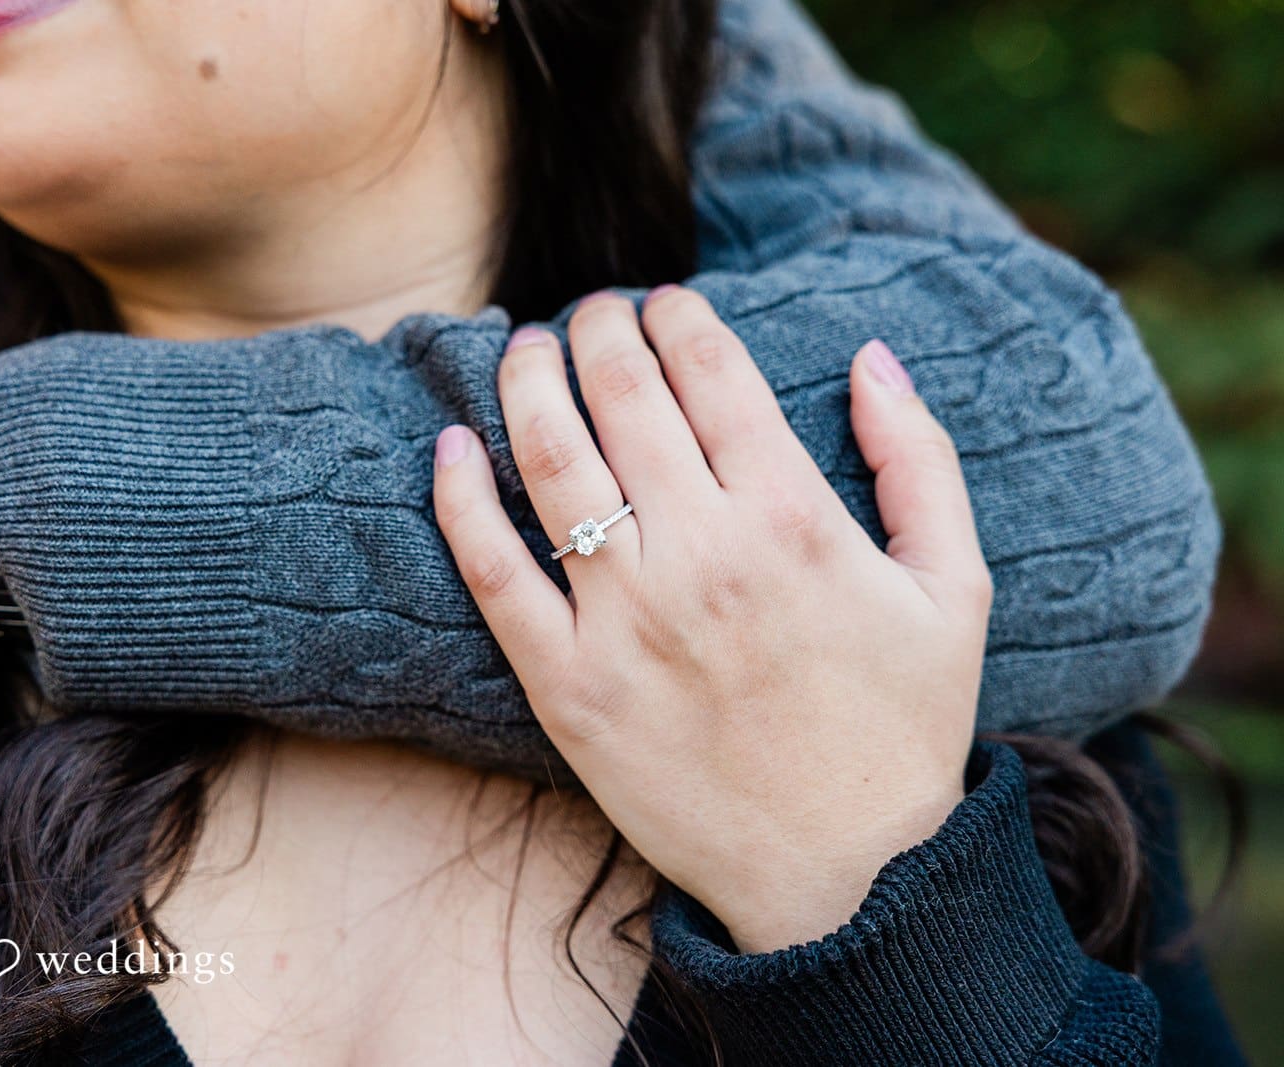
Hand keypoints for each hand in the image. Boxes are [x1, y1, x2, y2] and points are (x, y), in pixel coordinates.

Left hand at [432, 288, 991, 952]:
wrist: (847, 878)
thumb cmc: (904, 729)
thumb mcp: (956, 588)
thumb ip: (920, 461)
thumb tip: (872, 356)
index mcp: (793, 519)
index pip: (710, 370)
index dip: (678, 317)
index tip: (664, 303)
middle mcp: (699, 556)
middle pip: (622, 394)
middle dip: (599, 329)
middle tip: (591, 312)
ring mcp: (624, 622)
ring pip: (549, 459)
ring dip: (527, 382)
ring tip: (525, 351)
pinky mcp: (567, 686)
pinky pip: (492, 571)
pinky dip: (460, 499)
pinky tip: (449, 448)